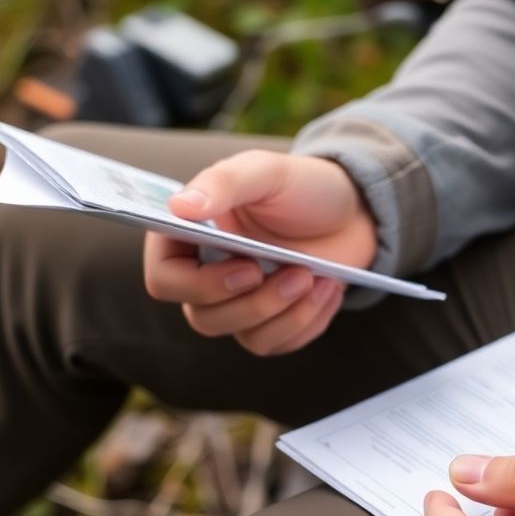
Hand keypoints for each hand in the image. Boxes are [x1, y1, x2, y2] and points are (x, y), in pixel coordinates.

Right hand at [143, 150, 375, 355]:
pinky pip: (275, 344)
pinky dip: (305, 323)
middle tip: (299, 273)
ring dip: (286, 315)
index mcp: (189, 236)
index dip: (198, 284)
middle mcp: (205, 274)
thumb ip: (223, 183)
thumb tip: (179, 206)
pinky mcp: (269, 322)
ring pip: (243, 336)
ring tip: (318, 279)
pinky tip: (328, 290)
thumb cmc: (301, 185)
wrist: (351, 212)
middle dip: (256, 303)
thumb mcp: (266, 172)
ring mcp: (237, 302)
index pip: (164, 278)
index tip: (248, 267)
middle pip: (203, 318)